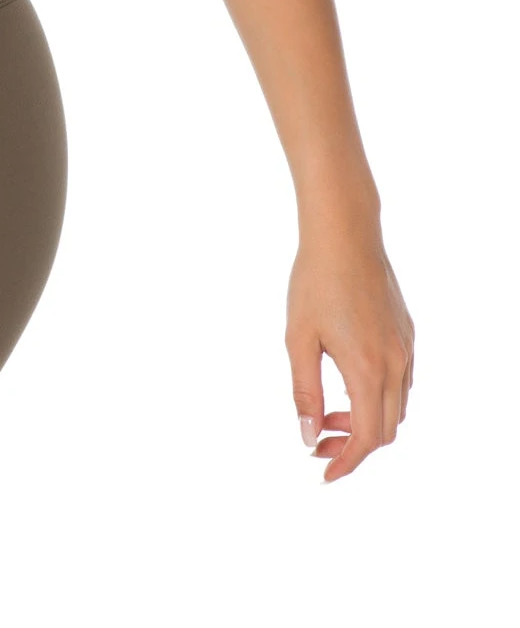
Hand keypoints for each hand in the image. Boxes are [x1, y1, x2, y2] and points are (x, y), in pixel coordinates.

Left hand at [286, 223, 414, 481]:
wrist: (344, 233)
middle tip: (318, 442)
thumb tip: (308, 437)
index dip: (347, 462)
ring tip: (328, 412)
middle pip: (386, 429)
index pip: (367, 437)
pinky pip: (402, 381)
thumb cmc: (314, 282)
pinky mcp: (406, 332)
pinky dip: (379, 397)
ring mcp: (405, 348)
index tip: (323, 472)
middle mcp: (395, 364)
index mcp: (367, 369)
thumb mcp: (298, 339)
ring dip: (367, 420)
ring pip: (397, 407)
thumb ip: (305, 392)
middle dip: (353, 445)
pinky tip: (349, 383)